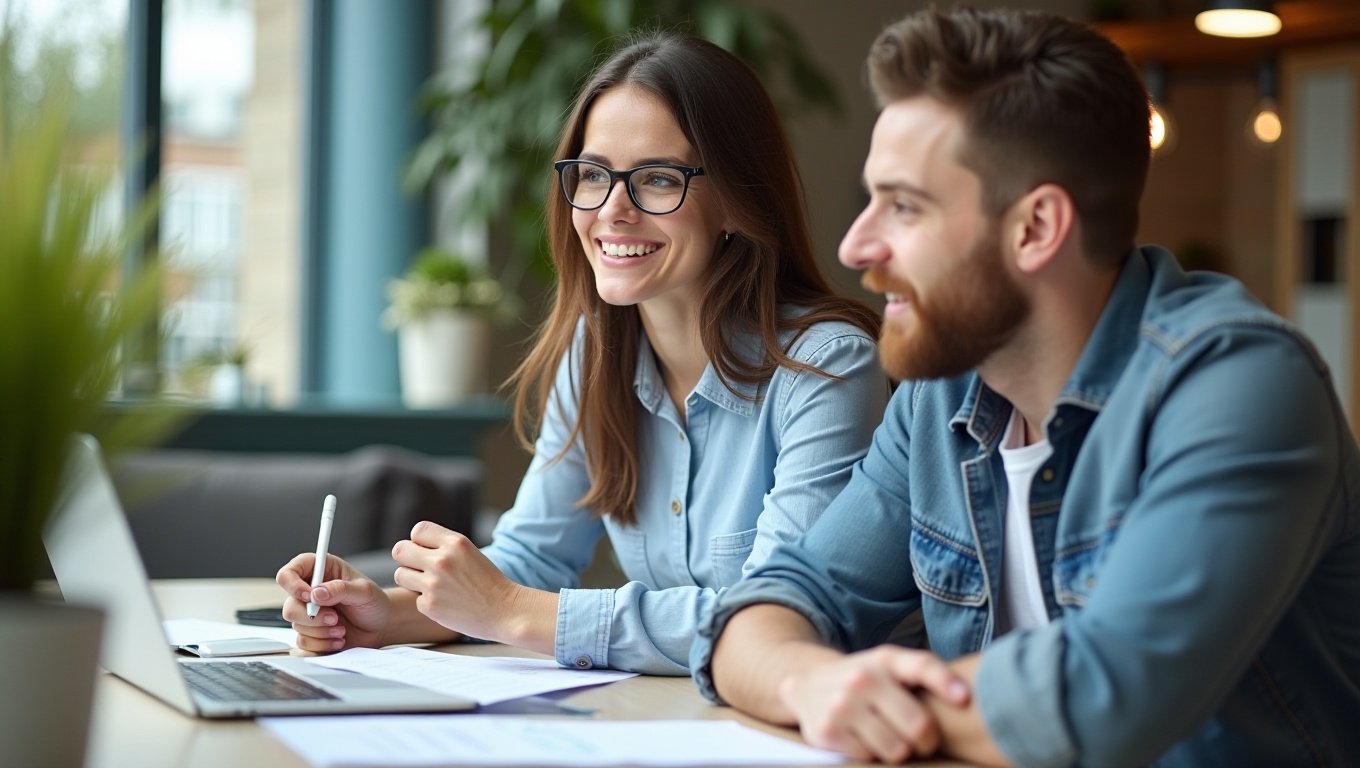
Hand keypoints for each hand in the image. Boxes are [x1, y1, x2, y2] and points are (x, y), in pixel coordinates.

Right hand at [276, 553, 390, 652]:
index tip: (309, 596)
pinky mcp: (310, 632)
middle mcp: (309, 592)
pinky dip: (322, 644)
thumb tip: (316, 593)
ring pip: (296, 626)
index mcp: (319, 571)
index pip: (288, 573)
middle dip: (312, 617)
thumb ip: (340, 589)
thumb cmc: (374, 602)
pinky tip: (338, 639)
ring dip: (321, 632)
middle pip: (289, 606)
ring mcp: (307, 614)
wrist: (381, 626)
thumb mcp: (364, 591)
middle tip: (335, 618)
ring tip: (341, 629)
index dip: (293, 585)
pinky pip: (303, 642)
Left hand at [391, 521, 521, 643]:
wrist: (506, 611)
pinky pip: (415, 598)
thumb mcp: (469, 552)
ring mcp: (433, 584)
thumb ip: (443, 545)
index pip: (418, 530)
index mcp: (455, 542)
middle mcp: (442, 560)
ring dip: (411, 579)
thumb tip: (411, 545)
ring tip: (432, 586)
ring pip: (400, 574)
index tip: (428, 551)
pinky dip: (427, 602)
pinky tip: (446, 604)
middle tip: (420, 567)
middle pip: (400, 550)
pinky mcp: (430, 606)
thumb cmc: (488, 581)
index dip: (420, 541)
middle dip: (407, 558)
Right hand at [779, 645, 970, 763]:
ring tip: (890, 738)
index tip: (965, 699)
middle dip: (927, 741)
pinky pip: (870, 758)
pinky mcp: (827, 731)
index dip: (946, 682)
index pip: (921, 665)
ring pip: (896, 750)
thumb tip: (966, 696)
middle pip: (918, 726)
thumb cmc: (865, 680)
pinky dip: (871, 755)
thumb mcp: (889, 666)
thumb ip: (923, 673)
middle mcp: (862, 679)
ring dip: (898, 751)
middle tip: (922, 740)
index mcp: (884, 660)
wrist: (806, 684)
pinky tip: (865, 740)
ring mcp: (843, 705)